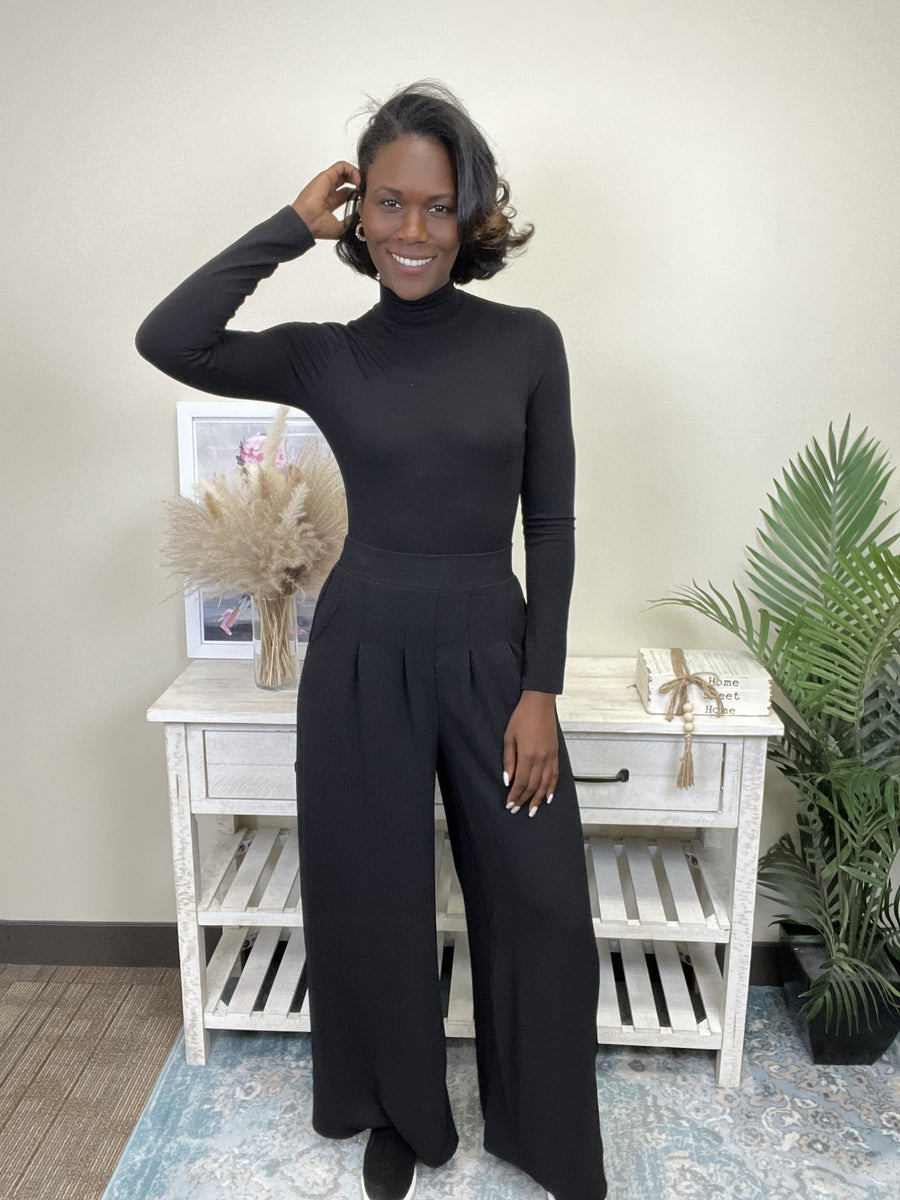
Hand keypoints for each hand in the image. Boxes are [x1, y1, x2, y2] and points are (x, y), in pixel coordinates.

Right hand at [291, 161, 360, 239]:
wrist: (306, 223)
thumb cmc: (317, 226)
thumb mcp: (341, 227)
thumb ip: (351, 221)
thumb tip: (362, 218)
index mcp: (330, 202)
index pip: (347, 193)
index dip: (358, 193)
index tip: (364, 200)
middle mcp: (328, 191)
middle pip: (346, 180)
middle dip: (358, 183)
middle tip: (365, 190)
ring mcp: (326, 182)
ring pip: (344, 171)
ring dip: (356, 174)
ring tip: (361, 184)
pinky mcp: (326, 176)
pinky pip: (341, 166)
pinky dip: (352, 169)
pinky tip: (357, 180)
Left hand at [502, 691, 558, 815]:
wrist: (539, 703)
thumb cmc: (521, 717)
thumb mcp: (509, 737)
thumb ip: (509, 760)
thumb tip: (508, 779)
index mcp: (528, 755)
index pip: (521, 782)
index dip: (515, 795)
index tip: (510, 804)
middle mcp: (541, 758)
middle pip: (533, 786)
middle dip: (524, 800)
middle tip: (517, 810)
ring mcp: (550, 756)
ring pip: (545, 784)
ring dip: (538, 799)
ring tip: (532, 810)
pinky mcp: (555, 753)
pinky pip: (555, 775)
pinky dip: (552, 787)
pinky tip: (548, 797)